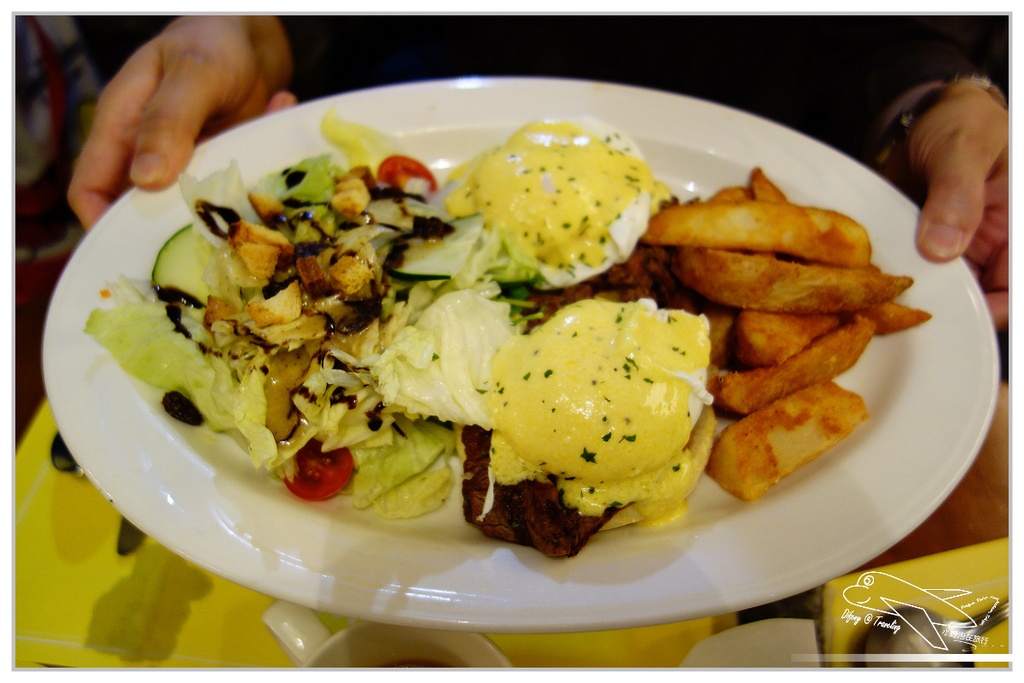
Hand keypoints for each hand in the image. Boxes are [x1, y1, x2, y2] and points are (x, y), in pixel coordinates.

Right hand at [67, 16, 293, 228]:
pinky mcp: (221, 171)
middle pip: (141, 211)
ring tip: (250, 218)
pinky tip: (278, 169)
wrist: (253, 38)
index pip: (90, 188)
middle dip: (168, 234)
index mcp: (121, 127)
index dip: (101, 223)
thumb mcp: (192, 74)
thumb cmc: (212, 42)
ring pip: (190, 210)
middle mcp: (148, 153)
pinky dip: (255, 187)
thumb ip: (168, 121)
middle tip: (207, 249)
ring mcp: (186, 165)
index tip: (132, 251)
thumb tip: (145, 179)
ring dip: (220, 215)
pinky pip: (232, 194)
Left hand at [880, 81, 1008, 329]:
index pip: (1015, 289)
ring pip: (944, 293)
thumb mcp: (962, 147)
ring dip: (918, 298)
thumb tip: (942, 249)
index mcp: (1017, 230)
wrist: (926, 116)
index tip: (955, 314)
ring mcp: (959, 253)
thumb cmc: (961, 121)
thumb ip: (956, 194)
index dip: (994, 308)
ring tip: (881, 303)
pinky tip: (870, 287)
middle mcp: (995, 248)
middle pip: (981, 299)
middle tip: (904, 313)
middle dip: (948, 309)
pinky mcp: (925, 253)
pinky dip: (896, 282)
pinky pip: (914, 278)